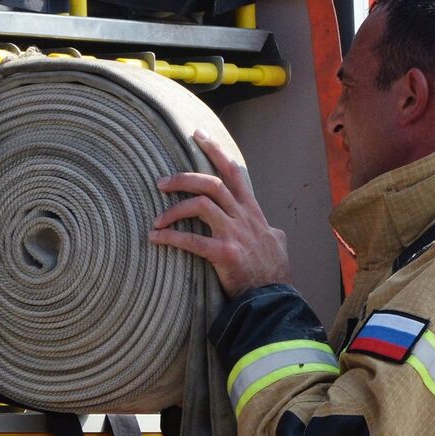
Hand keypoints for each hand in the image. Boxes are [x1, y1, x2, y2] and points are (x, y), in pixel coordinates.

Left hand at [150, 130, 291, 296]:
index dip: (216, 150)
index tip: (198, 134)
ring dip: (173, 210)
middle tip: (161, 182)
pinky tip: (156, 239)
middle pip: (212, 183)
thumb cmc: (274, 273)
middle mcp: (244, 218)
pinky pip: (192, 240)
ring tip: (157, 221)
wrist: (275, 301)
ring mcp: (235, 235)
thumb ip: (270, 230)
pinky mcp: (225, 254)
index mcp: (253, 212)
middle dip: (183, 178)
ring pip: (201, 205)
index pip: (235, 172)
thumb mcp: (278, 244)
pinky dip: (170, 238)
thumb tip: (271, 228)